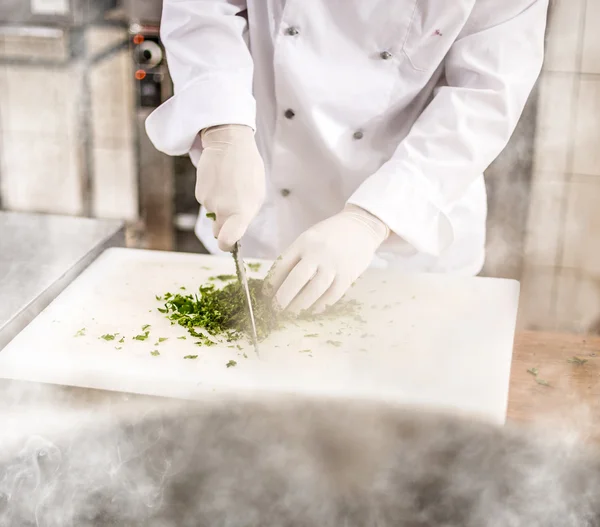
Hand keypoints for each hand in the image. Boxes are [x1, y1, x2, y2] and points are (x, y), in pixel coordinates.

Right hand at [195, 124, 264, 251]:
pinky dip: (213, 195)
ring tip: (230, 186)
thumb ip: (246, 215)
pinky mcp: (199, 192)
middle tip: (234, 208)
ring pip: (213, 214)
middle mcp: (222, 210)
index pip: (227, 241)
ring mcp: (208, 202)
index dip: (227, 245)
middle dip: (224, 226)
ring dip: (220, 205)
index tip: (229, 243)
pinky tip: (220, 181)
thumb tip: (236, 229)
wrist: (229, 143)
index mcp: (240, 213)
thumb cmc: (249, 169)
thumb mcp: (257, 195)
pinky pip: (207, 201)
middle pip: (219, 231)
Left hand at [267, 205, 388, 311]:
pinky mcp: (348, 274)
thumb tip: (278, 284)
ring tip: (291, 314)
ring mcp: (334, 264)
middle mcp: (318, 252)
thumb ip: (295, 256)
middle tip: (275, 310)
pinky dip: (320, 306)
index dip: (272, 283)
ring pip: (314, 290)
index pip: (282, 265)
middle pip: (296, 279)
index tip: (266, 296)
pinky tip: (312, 311)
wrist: (361, 227)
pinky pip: (332, 295)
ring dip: (300, 306)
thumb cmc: (329, 235)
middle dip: (283, 298)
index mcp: (304, 241)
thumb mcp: (309, 238)